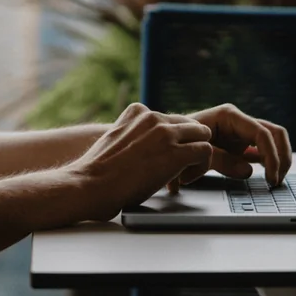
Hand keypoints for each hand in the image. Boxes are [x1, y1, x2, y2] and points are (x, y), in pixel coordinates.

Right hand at [65, 103, 214, 220]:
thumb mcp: (114, 139)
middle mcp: (153, 117)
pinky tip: (184, 180)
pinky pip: (205, 152)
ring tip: (184, 175)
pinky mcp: (176, 153)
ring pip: (202, 135)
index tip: (164, 157)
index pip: (170, 119)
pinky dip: (201, 167)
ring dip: (197, 155)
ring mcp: (166, 134)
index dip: (171, 140)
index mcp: (137, 111)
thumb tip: (146, 148)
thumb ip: (134, 135)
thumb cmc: (98, 171)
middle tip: (180, 167)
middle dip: (188, 144)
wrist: (90, 184)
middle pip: (189, 124)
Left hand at [169, 104, 291, 189]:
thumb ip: (221, 161)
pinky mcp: (242, 145)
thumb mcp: (198, 153)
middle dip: (282, 156)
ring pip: (273, 141)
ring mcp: (242, 132)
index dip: (271, 155)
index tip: (271, 177)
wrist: (167, 143)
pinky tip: (269, 178)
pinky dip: (270, 163)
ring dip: (280, 159)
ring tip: (276, 180)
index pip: (261, 133)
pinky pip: (263, 151)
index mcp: (229, 116)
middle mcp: (240, 121)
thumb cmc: (179, 143)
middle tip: (278, 179)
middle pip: (275, 133)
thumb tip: (248, 171)